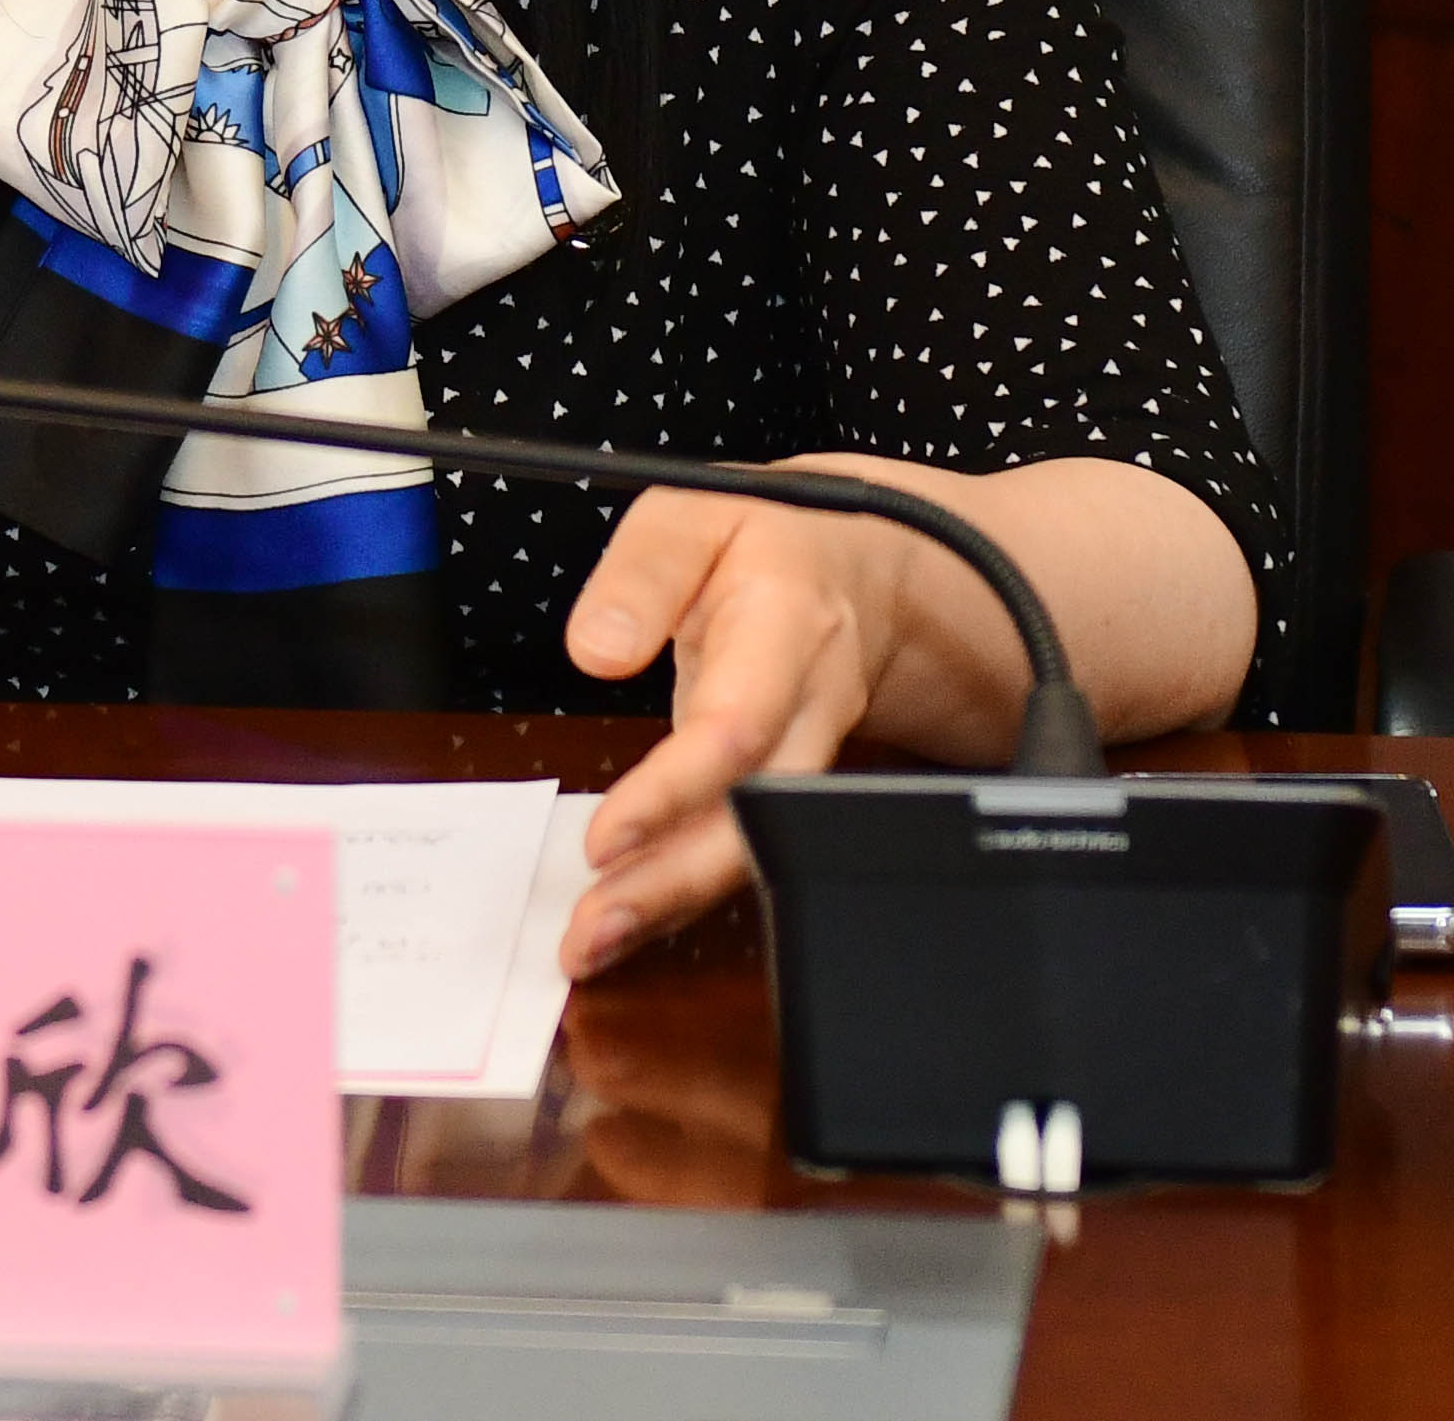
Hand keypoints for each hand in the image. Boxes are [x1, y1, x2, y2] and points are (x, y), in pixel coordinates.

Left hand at [557, 458, 916, 976]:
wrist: (863, 566)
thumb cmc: (767, 540)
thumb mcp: (695, 511)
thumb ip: (643, 572)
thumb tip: (597, 649)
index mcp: (788, 626)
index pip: (739, 725)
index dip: (674, 792)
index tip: (603, 838)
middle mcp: (812, 705)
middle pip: (758, 815)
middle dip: (674, 884)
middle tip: (589, 930)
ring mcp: (811, 754)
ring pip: (759, 847)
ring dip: (674, 903)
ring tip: (592, 942)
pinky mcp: (791, 785)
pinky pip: (747, 845)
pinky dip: (686, 890)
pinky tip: (628, 917)